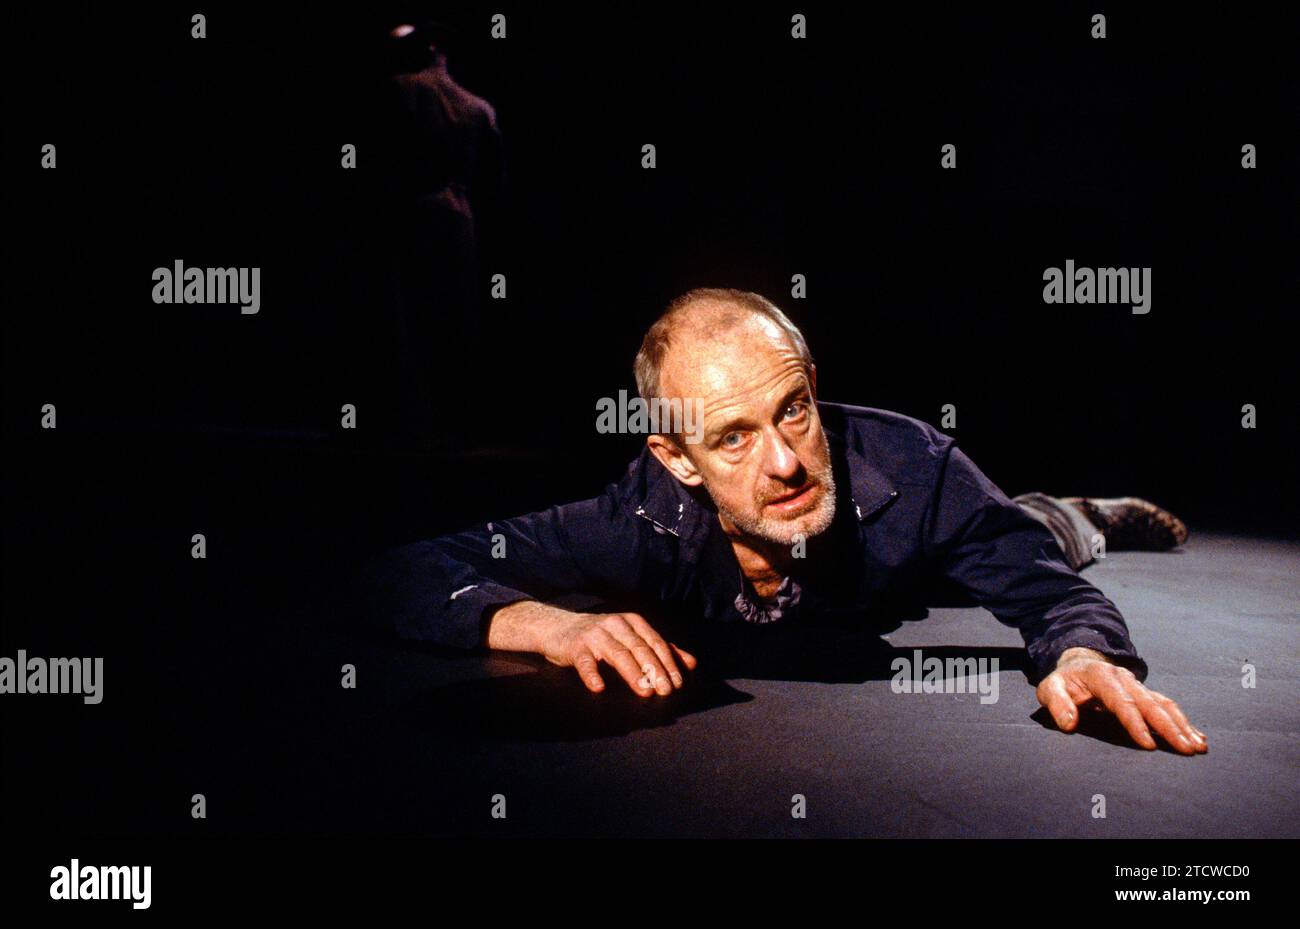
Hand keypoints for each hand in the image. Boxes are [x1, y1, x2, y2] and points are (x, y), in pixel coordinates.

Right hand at [541, 611, 697, 696]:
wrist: (558, 628)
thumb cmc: (600, 637)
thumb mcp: (631, 638)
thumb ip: (660, 649)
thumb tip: (691, 663)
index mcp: (632, 622)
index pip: (655, 642)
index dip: (668, 662)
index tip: (677, 683)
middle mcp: (616, 625)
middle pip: (639, 648)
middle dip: (655, 669)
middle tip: (666, 690)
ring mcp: (595, 635)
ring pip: (618, 654)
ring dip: (633, 673)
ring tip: (645, 690)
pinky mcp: (576, 647)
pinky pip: (586, 662)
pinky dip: (592, 675)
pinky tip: (599, 688)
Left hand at [1037, 647, 1206, 754]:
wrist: (1079, 663)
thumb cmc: (1064, 681)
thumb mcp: (1050, 688)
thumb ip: (1057, 703)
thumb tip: (1068, 723)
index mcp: (1102, 677)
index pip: (1121, 702)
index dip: (1135, 723)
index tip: (1148, 744)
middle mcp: (1125, 679)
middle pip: (1150, 704)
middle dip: (1169, 727)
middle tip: (1186, 749)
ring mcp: (1138, 685)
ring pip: (1164, 705)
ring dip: (1182, 725)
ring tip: (1198, 746)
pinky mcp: (1146, 693)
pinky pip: (1167, 706)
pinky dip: (1183, 721)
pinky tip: (1197, 736)